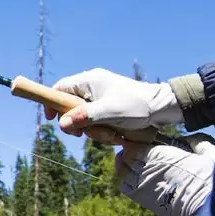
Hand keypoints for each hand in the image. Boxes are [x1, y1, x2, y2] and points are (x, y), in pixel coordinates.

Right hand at [47, 68, 182, 137]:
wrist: (162, 108)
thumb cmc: (137, 106)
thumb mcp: (109, 112)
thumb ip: (84, 117)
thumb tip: (62, 124)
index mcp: (89, 80)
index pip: (60, 89)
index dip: (52, 103)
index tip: (52, 120)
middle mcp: (93, 87)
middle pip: (70, 107)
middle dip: (78, 124)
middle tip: (83, 135)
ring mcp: (100, 98)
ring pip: (83, 118)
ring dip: (93, 130)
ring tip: (110, 134)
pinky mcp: (108, 108)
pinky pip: (95, 122)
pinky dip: (102, 130)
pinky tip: (115, 134)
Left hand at [115, 134, 214, 215]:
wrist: (207, 211)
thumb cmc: (212, 181)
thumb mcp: (211, 153)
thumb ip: (197, 142)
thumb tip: (188, 139)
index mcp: (160, 155)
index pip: (136, 146)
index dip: (135, 141)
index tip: (139, 139)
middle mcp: (146, 169)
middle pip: (127, 156)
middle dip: (128, 151)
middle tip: (132, 147)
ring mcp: (142, 185)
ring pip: (123, 171)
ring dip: (123, 164)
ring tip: (125, 159)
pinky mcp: (143, 200)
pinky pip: (126, 187)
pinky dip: (124, 180)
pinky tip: (128, 177)